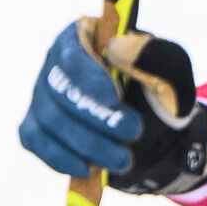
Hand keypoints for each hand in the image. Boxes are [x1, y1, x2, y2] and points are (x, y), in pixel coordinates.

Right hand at [18, 14, 206, 193]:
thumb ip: (153, 56)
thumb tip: (116, 48)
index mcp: (87, 35)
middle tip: (133, 134)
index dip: (89, 77)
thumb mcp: (171, 70)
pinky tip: (88, 169)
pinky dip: (60, 158)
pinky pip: (35, 140)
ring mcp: (42, 94)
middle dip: (96, 118)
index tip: (115, 100)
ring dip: (85, 145)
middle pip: (59, 90)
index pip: (74, 51)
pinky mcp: (36, 125)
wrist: (152, 127)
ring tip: (121, 160)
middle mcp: (56, 62)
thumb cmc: (158, 90)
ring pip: (49, 120)